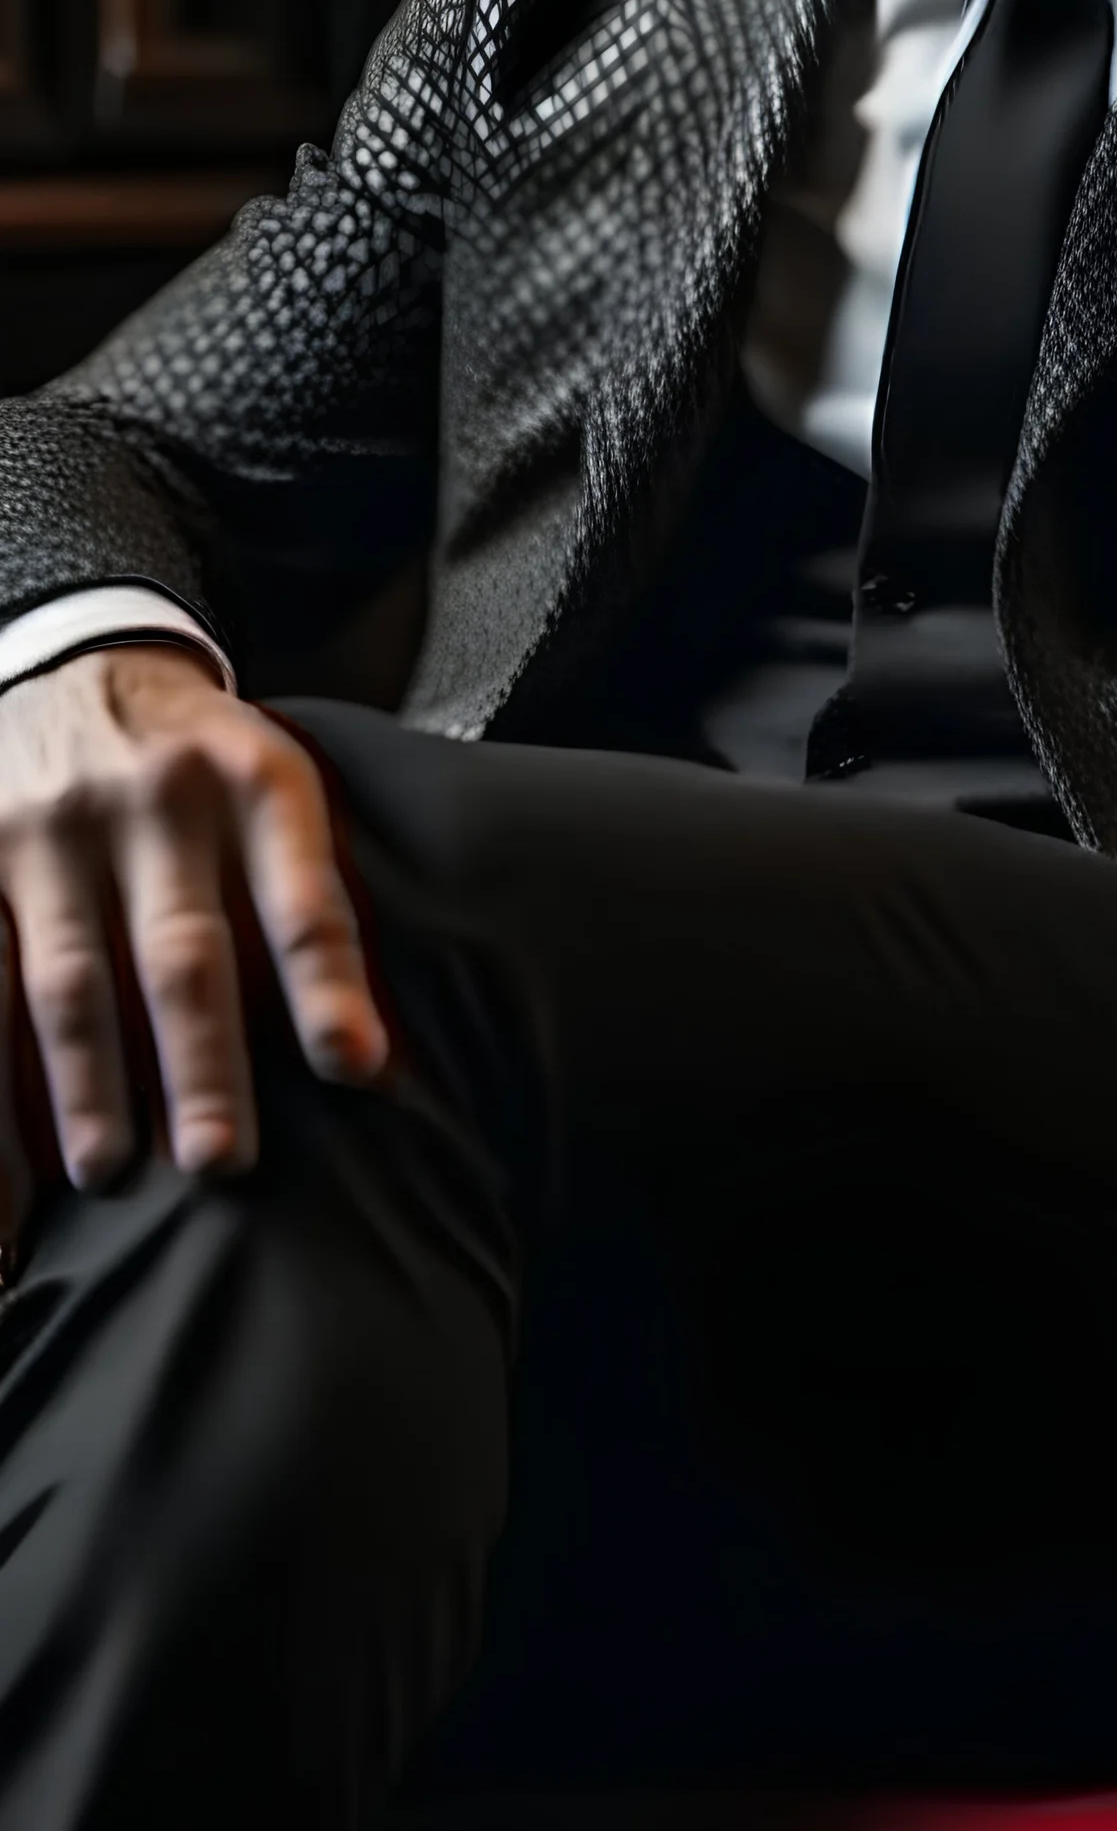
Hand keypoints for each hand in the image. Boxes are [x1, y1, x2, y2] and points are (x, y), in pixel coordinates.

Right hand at [0, 646, 385, 1237]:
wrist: (82, 657)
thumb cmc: (202, 763)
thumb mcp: (272, 781)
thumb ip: (311, 898)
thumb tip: (367, 1067)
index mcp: (250, 782)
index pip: (299, 892)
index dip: (326, 982)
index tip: (354, 1067)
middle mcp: (152, 800)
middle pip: (179, 951)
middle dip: (200, 1062)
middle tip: (218, 1162)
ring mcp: (51, 830)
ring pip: (66, 979)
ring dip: (85, 1086)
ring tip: (108, 1173)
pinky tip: (9, 1173)